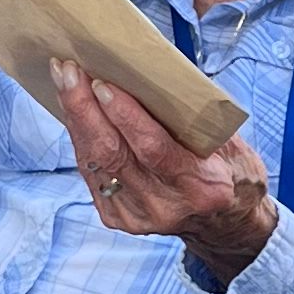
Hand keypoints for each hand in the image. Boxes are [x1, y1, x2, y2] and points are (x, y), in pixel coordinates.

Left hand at [54, 63, 275, 281]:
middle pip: (113, 154)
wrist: (224, 222)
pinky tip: (74, 111)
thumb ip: (194, 118)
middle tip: (69, 71)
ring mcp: (137, 215)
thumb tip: (151, 74)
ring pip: (95, 161)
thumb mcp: (229, 143)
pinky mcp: (117, 216)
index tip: (102, 84)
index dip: (124, 116)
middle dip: (85, 109)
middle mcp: (164, 205)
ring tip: (64, 81)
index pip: (153, 149)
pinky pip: (91, 171)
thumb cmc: (229, 172)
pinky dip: (81, 138)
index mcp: (200, 185)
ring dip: (76, 118)